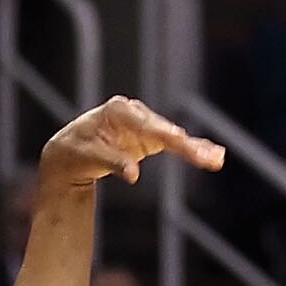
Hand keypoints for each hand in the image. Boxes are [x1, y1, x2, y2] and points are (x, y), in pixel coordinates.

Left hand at [40, 96, 223, 193]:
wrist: (70, 152)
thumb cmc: (76, 150)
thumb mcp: (89, 156)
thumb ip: (112, 162)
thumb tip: (133, 174)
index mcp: (119, 111)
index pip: (145, 125)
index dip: (163, 133)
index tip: (179, 140)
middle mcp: (136, 113)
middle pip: (165, 131)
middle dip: (187, 145)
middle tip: (206, 158)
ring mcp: (145, 125)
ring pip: (175, 138)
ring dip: (196, 149)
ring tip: (216, 159)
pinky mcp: (150, 138)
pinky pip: (175, 144)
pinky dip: (192, 150)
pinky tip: (213, 155)